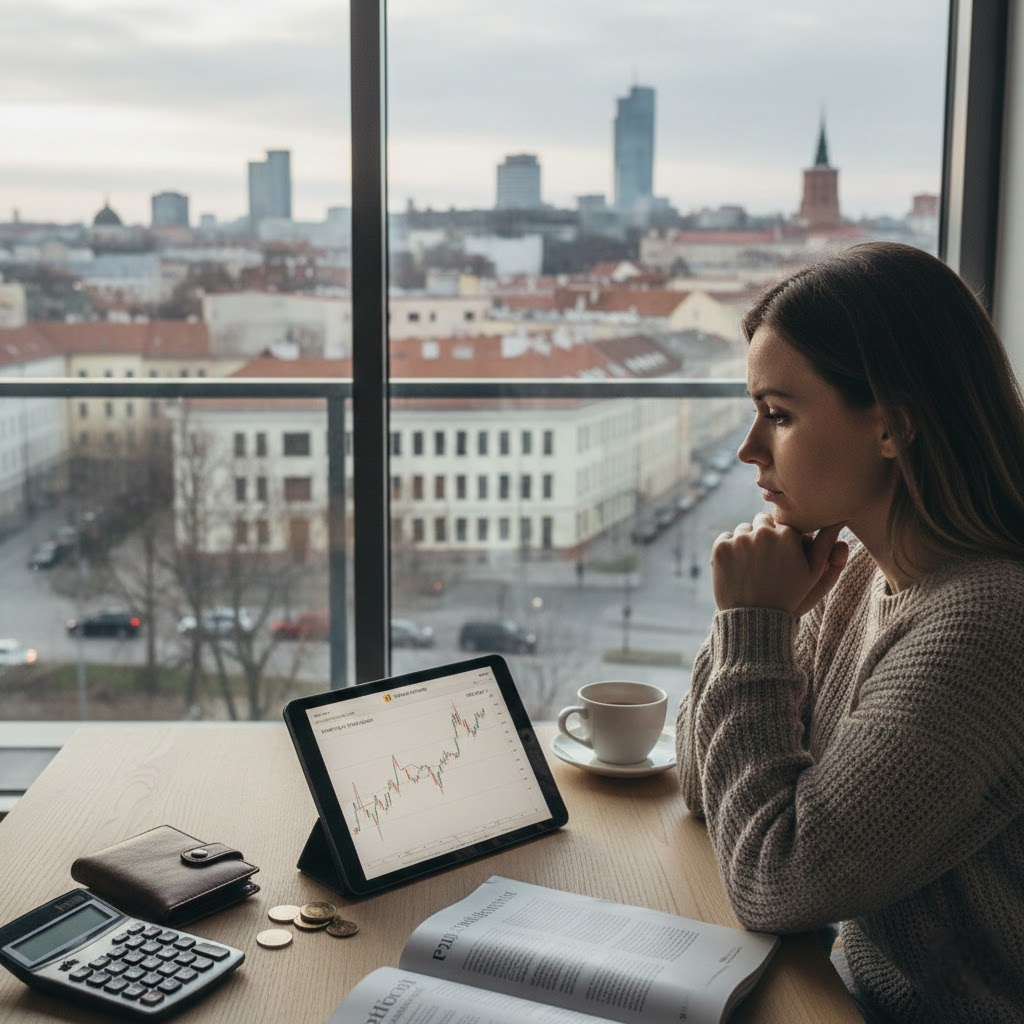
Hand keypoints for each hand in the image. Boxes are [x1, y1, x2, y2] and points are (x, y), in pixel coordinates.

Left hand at [711, 514, 848, 615]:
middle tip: (764, 562)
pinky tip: (736, 568)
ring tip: (751, 567)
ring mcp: (740, 540)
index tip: (780, 559)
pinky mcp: (720, 547)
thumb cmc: (789, 595)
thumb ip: (827, 542)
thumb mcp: (813, 572)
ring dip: (745, 542)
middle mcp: (763, 533)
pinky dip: (728, 549)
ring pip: (742, 529)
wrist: (755, 619)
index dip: (781, 541)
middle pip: (761, 521)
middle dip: (763, 536)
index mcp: (787, 535)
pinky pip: (725, 538)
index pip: (782, 525)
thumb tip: (840, 516)